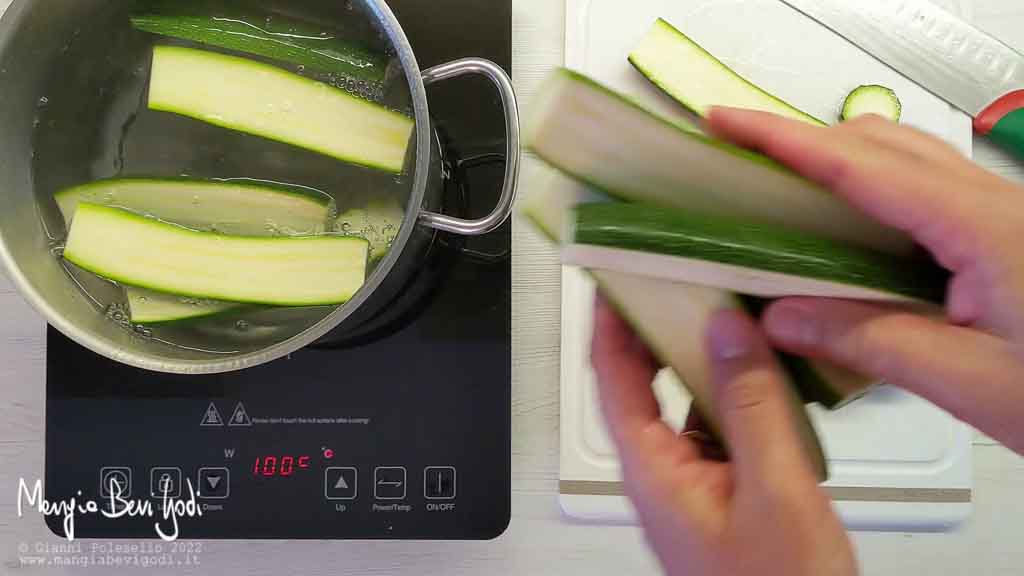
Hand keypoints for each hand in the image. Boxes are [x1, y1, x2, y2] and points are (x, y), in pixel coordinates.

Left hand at [591, 297, 856, 575]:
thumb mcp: (773, 489)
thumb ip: (749, 405)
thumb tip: (726, 329)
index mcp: (652, 470)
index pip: (611, 377)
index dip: (608, 321)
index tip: (613, 271)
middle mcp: (661, 473)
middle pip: (644, 385)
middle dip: (657, 330)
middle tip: (680, 277)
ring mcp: (691, 485)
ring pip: (684, 405)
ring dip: (702, 361)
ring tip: (726, 311)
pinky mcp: (721, 496)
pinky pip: (715, 430)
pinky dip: (733, 397)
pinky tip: (763, 375)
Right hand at [708, 107, 1023, 453]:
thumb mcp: (974, 381)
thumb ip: (872, 341)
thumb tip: (785, 316)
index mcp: (982, 227)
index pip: (859, 165)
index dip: (782, 139)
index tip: (726, 122)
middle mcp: (992, 204)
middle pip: (878, 143)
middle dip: (799, 137)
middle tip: (737, 150)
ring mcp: (1000, 214)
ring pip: (903, 158)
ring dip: (834, 157)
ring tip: (777, 181)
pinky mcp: (1001, 234)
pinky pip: (921, 189)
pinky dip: (867, 187)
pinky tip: (843, 225)